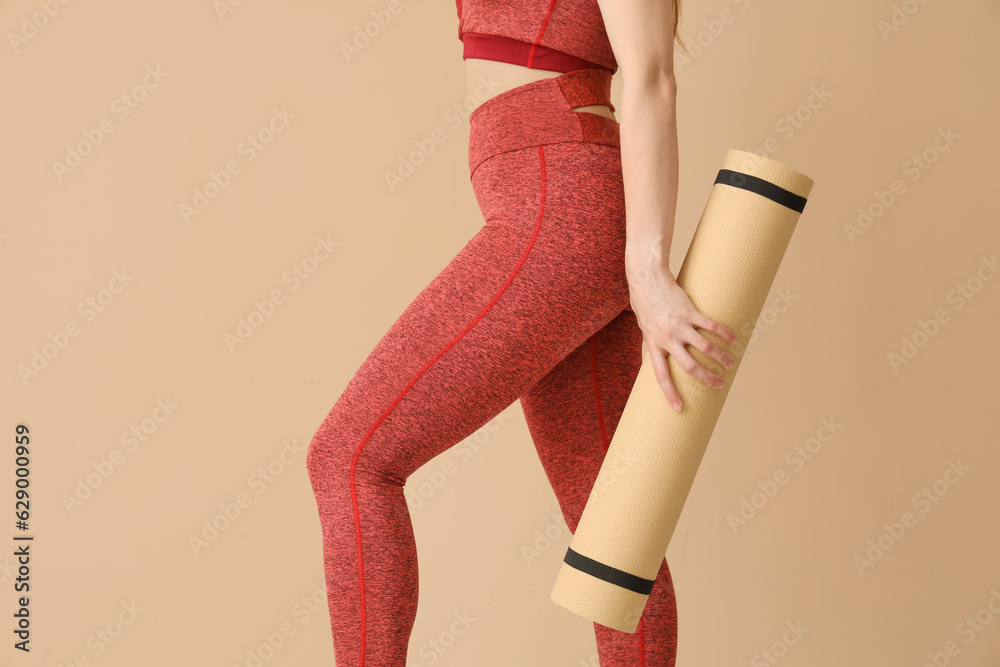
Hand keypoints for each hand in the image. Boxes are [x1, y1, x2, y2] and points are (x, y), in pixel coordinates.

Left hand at [626, 261, 737, 412]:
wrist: (647, 280)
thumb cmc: (646, 304)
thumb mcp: (645, 329)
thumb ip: (654, 344)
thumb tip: (655, 360)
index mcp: (654, 345)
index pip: (661, 375)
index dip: (669, 393)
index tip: (679, 408)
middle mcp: (667, 338)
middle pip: (689, 366)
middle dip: (706, 378)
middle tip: (719, 384)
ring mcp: (679, 325)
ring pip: (704, 348)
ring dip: (721, 358)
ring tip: (730, 364)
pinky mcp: (689, 312)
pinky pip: (711, 326)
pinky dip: (725, 334)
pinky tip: (734, 340)